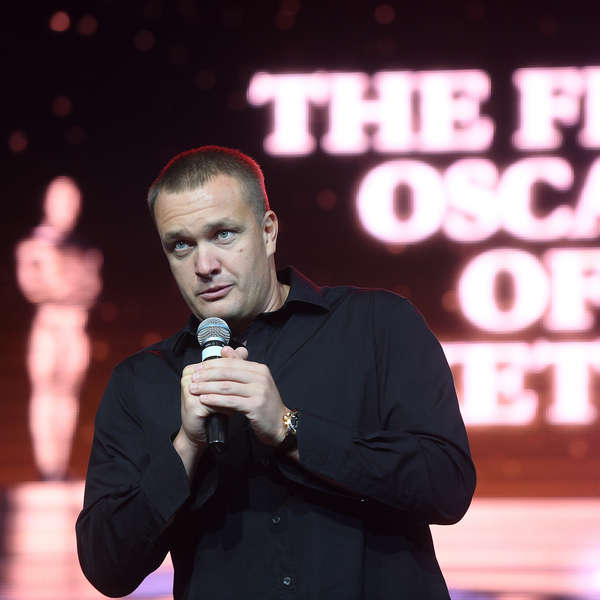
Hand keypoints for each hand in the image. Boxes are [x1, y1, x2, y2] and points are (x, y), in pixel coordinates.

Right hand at [175, 346, 247, 475]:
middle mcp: (189, 377)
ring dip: (233, 394)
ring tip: (244, 398)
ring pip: (219, 388)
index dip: (235, 366)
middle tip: (251, 383)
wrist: (200, 432)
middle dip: (236, 380)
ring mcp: (189, 389)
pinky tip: (233, 411)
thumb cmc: (212, 409)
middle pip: (219, 374)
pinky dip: (226, 407)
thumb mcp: (224, 386)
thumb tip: (242, 350)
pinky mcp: (192, 404)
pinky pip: (215, 402)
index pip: (218, 362)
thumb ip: (232, 366)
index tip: (250, 367)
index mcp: (193, 369)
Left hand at [189, 346, 287, 446]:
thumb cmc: (264, 403)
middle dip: (207, 375)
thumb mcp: (254, 382)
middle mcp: (260, 378)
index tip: (198, 368)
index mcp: (259, 369)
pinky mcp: (256, 406)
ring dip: (207, 387)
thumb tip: (225, 349)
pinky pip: (230, 401)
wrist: (279, 423)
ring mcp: (259, 392)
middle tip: (192, 378)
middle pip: (227, 373)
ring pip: (227, 387)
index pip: (231, 362)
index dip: (212, 364)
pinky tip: (204, 400)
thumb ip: (240, 366)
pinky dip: (214, 400)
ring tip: (193, 389)